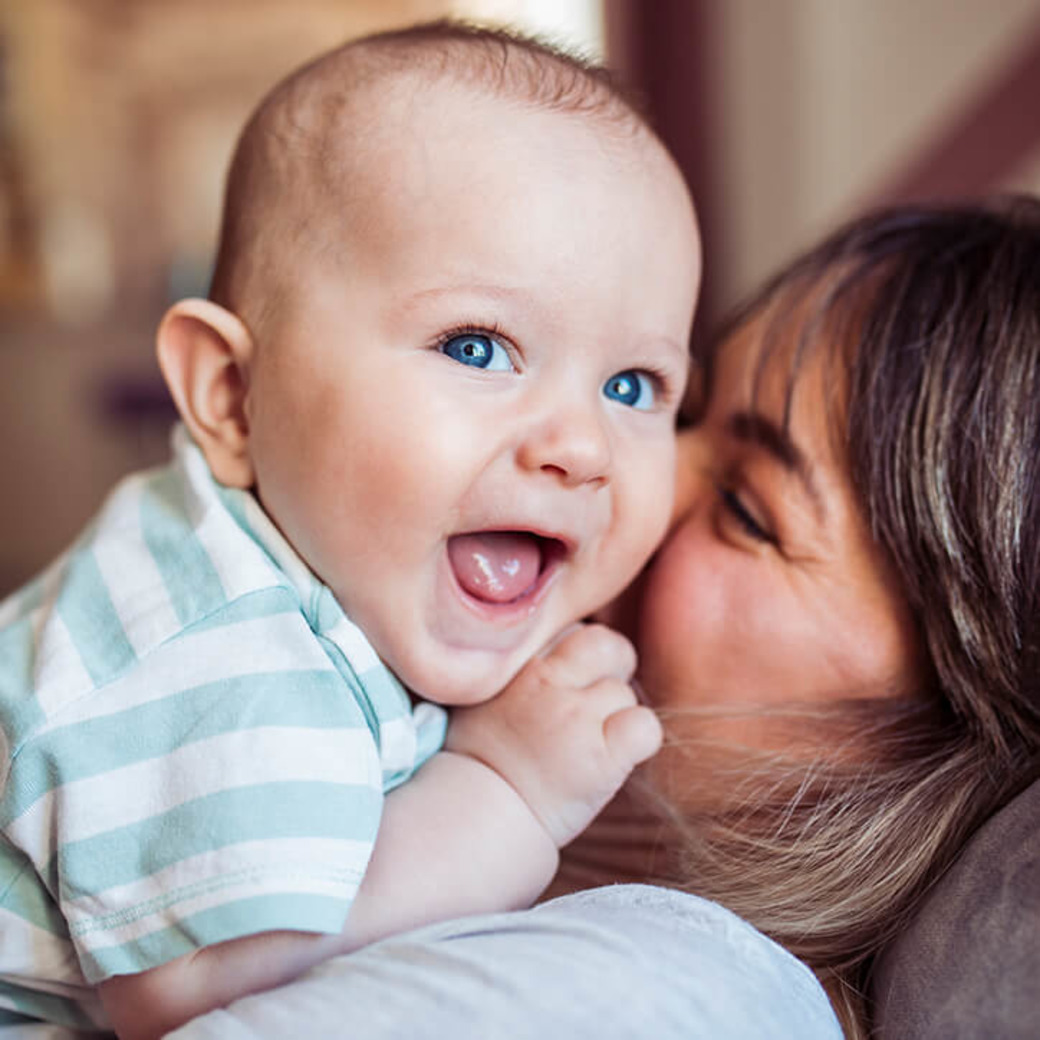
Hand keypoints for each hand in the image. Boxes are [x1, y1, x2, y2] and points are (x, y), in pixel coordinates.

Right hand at [445, 623, 661, 846]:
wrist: (475, 819)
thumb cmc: (480, 759)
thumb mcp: (483, 691)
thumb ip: (520, 663)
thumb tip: (562, 648)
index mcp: (518, 661)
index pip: (571, 630)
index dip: (575, 657)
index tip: (564, 684)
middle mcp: (546, 682)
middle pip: (605, 645)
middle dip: (611, 669)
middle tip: (596, 703)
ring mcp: (575, 718)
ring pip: (626, 692)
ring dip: (616, 716)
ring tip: (588, 744)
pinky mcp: (601, 758)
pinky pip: (645, 727)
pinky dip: (639, 741)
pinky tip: (615, 758)